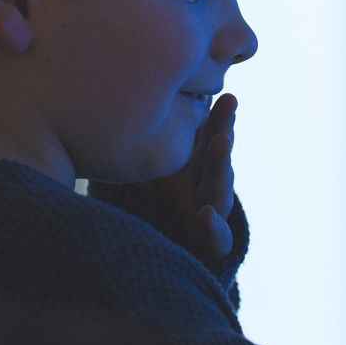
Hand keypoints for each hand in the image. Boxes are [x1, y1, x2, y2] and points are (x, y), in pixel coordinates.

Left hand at [137, 92, 237, 264]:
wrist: (152, 251)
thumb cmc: (152, 202)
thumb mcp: (147, 168)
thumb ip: (145, 142)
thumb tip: (117, 94)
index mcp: (197, 167)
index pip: (210, 137)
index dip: (219, 117)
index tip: (225, 95)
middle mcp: (208, 187)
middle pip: (218, 155)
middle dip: (223, 127)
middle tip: (228, 102)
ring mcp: (212, 214)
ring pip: (223, 191)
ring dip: (222, 165)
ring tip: (221, 142)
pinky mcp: (210, 245)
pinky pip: (220, 240)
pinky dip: (216, 229)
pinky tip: (206, 216)